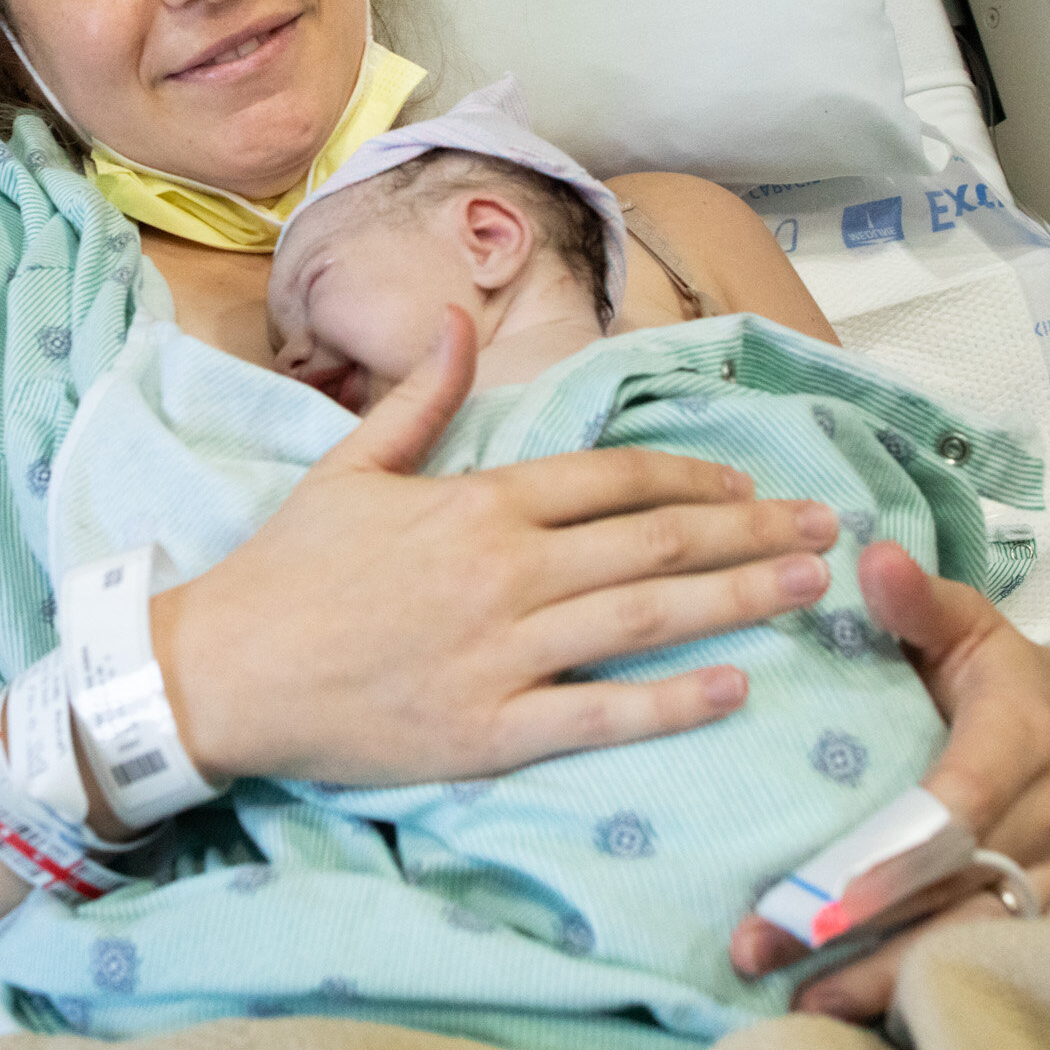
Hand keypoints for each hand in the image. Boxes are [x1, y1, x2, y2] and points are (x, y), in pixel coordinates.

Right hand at [152, 308, 839, 785]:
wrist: (223, 671)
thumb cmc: (287, 570)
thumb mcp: (349, 466)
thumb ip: (419, 398)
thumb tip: (451, 318)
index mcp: (479, 505)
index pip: (612, 481)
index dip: (691, 481)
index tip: (748, 487)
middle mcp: (506, 573)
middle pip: (655, 545)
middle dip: (752, 534)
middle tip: (826, 532)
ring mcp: (503, 654)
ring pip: (647, 621)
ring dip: (740, 600)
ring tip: (810, 588)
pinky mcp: (489, 730)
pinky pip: (601, 714)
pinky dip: (673, 701)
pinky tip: (734, 686)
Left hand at [728, 540, 1049, 1018]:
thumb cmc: (1008, 677)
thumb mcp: (969, 627)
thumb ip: (917, 602)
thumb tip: (867, 555)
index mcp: (1023, 737)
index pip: (961, 805)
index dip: (897, 854)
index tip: (831, 892)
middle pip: (955, 888)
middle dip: (861, 928)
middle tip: (768, 948)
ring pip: (975, 940)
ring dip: (884, 975)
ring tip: (802, 1000)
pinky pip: (993, 960)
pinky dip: (923, 985)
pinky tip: (853, 1006)